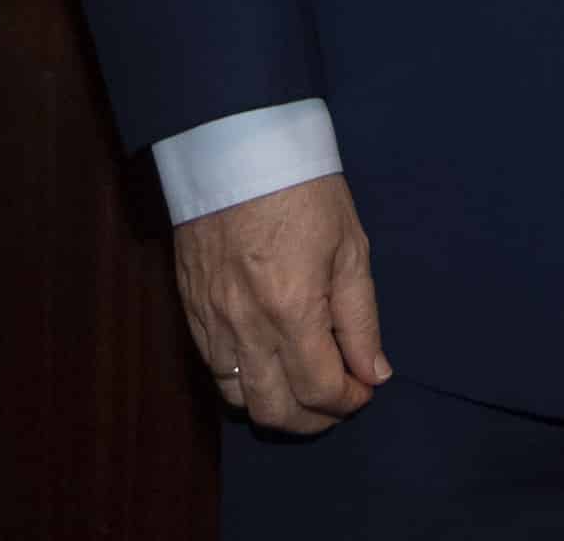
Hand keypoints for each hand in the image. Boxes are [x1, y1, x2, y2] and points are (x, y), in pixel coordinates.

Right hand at [174, 173, 388, 433]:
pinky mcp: (189, 308)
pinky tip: (265, 362)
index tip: (365, 387)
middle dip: (313, 419)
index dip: (350, 400)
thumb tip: (373, 372)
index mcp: (292, 310)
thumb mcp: (349, 246)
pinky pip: (213, 368)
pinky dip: (242, 380)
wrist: (235, 144)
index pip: (321, 390)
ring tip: (301, 385)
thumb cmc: (302, 187)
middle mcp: (246, 326)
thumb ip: (361, 319)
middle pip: (276, 411)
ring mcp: (211, 320)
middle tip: (336, 398)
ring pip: (238, 398)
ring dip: (275, 404)